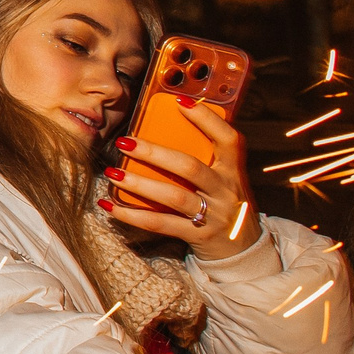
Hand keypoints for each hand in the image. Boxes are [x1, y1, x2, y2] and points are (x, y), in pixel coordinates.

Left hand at [103, 98, 253, 257]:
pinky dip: (132, 215)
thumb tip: (160, 131)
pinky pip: (161, 224)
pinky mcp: (198, 236)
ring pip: (174, 197)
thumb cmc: (223, 205)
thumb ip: (203, 160)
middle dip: (155, 153)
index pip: (229, 140)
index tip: (179, 102)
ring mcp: (213, 215)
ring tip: (113, 173)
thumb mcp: (223, 180)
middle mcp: (226, 191)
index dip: (207, 120)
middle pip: (190, 168)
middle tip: (124, 142)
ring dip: (140, 184)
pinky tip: (110, 206)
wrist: (243, 251)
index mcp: (233, 171)